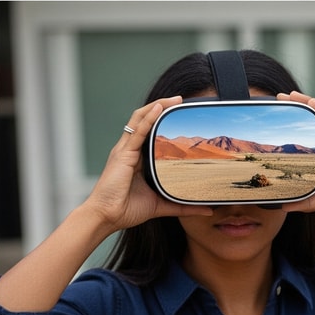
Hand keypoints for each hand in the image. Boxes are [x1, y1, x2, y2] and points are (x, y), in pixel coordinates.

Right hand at [80, 96, 212, 231]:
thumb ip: (182, 205)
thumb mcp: (161, 205)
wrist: (107, 216)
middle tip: (180, 100)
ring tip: (174, 99)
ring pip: (140, 119)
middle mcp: (128, 150)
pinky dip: (148, 117)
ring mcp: (124, 150)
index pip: (148, 132)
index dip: (161, 120)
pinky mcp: (123, 154)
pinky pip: (137, 131)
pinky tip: (159, 108)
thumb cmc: (126, 209)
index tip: (179, 114)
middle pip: (144, 120)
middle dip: (161, 107)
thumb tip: (208, 210)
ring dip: (156, 106)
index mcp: (135, 158)